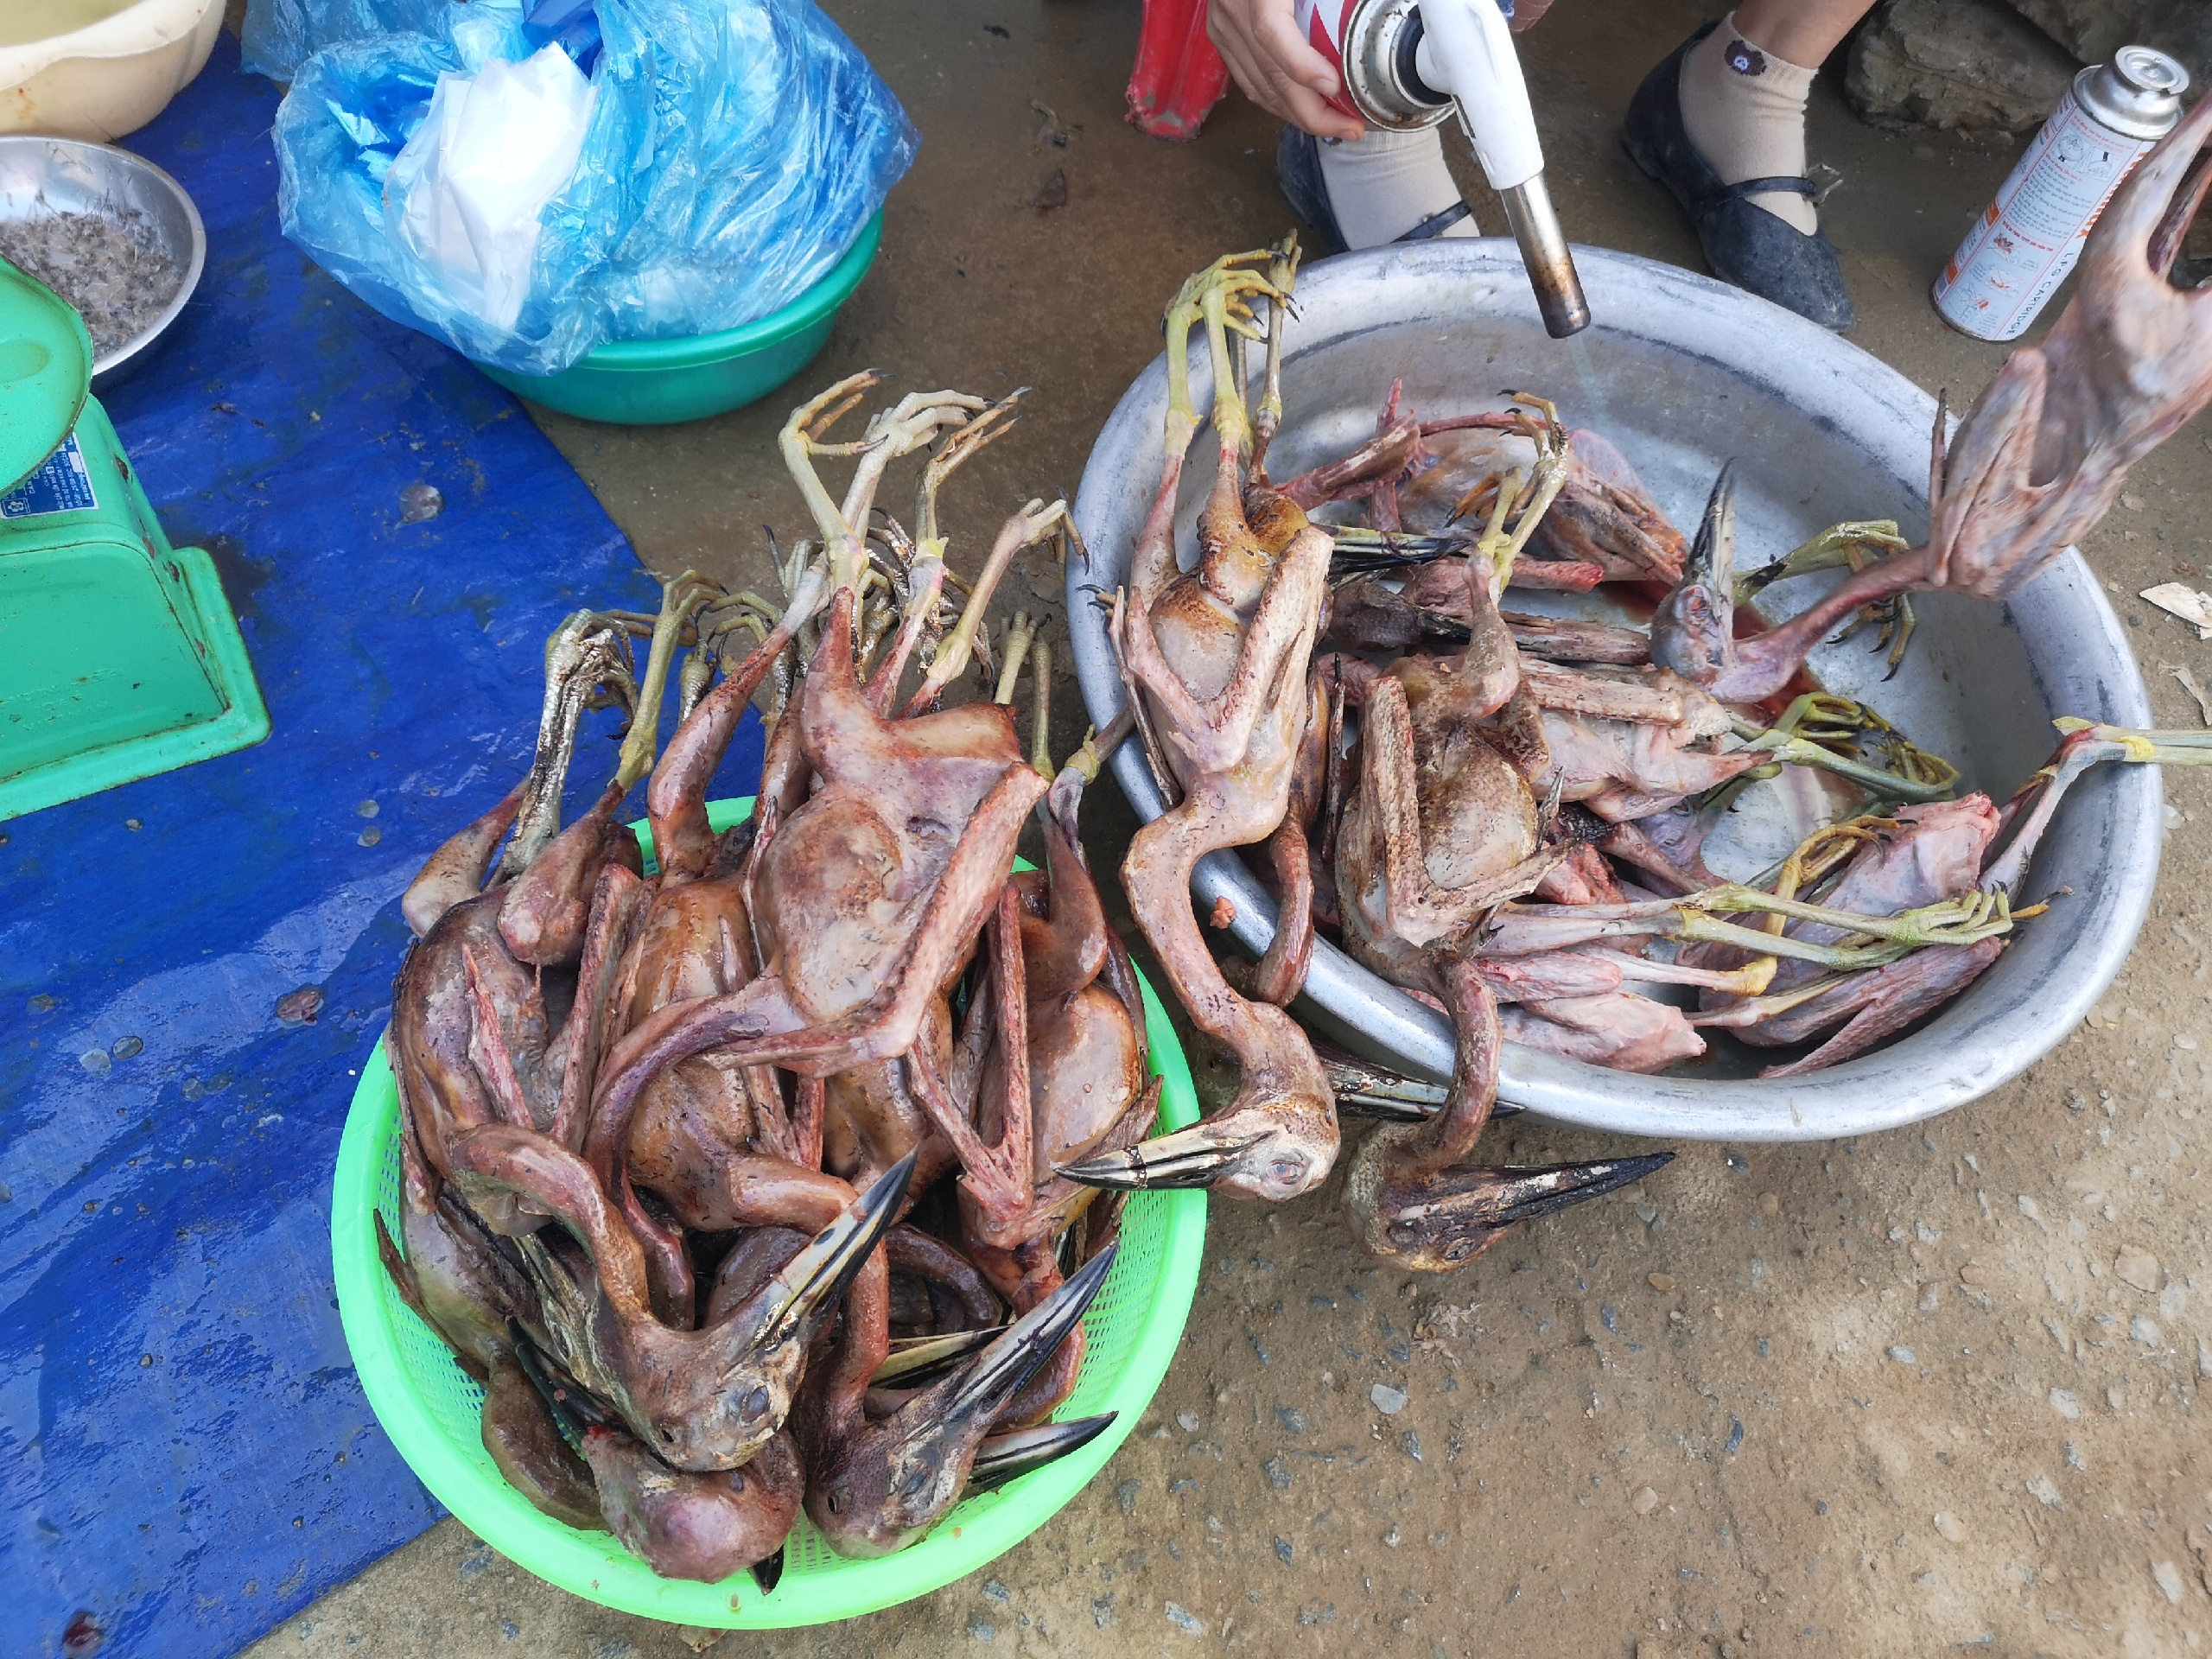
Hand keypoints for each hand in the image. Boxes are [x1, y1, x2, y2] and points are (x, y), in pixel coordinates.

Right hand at [1206, 0, 1365, 140]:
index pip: (1272, 32)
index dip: (1302, 65)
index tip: (1334, 86)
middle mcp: (1233, 10)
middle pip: (1269, 75)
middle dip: (1312, 112)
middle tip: (1350, 128)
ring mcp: (1223, 27)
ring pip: (1259, 87)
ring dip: (1298, 116)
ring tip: (1336, 128)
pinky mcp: (1221, 35)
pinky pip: (1248, 81)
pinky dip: (1277, 102)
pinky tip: (1305, 112)